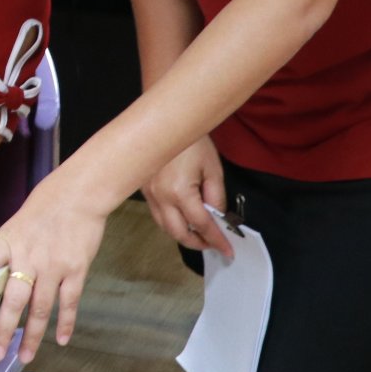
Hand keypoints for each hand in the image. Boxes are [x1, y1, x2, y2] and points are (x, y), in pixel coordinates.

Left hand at [0, 172, 110, 362]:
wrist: (79, 196)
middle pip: (15, 298)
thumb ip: (8, 252)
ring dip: (32, 335)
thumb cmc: (44, 209)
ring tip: (24, 355)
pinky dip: (64, 323)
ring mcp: (54, 266)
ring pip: (41, 308)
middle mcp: (30, 257)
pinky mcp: (75, 270)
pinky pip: (69, 302)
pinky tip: (59, 339)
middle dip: (5, 329)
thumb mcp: (17, 225)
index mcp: (10, 242)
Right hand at [143, 137, 232, 258]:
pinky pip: (156, 214)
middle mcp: (161, 197)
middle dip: (197, 243)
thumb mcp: (213, 168)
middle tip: (212, 244)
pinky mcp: (143, 189)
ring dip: (182, 234)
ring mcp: (149, 194)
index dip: (217, 240)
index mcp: (180, 192)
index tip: (227, 250)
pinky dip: (170, 222)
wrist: (166, 122)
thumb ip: (216, 197)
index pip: (202, 225)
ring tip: (199, 233)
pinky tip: (182, 218)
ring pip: (164, 227)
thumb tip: (218, 218)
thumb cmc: (191, 141)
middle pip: (179, 233)